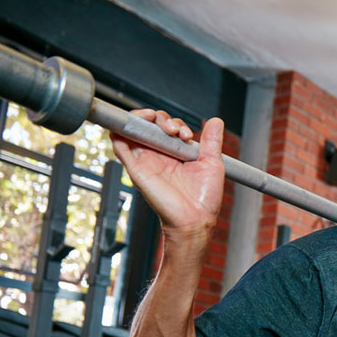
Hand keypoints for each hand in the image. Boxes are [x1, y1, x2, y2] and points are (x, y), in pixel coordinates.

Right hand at [110, 111, 224, 239]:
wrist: (195, 219)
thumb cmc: (203, 198)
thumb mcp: (212, 163)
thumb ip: (212, 141)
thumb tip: (216, 121)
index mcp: (173, 153)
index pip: (165, 126)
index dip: (174, 122)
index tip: (186, 135)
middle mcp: (158, 155)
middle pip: (148, 124)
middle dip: (159, 117)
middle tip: (173, 129)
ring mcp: (145, 161)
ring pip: (132, 131)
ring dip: (139, 118)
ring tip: (152, 118)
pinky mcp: (136, 170)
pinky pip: (120, 148)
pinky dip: (119, 134)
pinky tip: (129, 126)